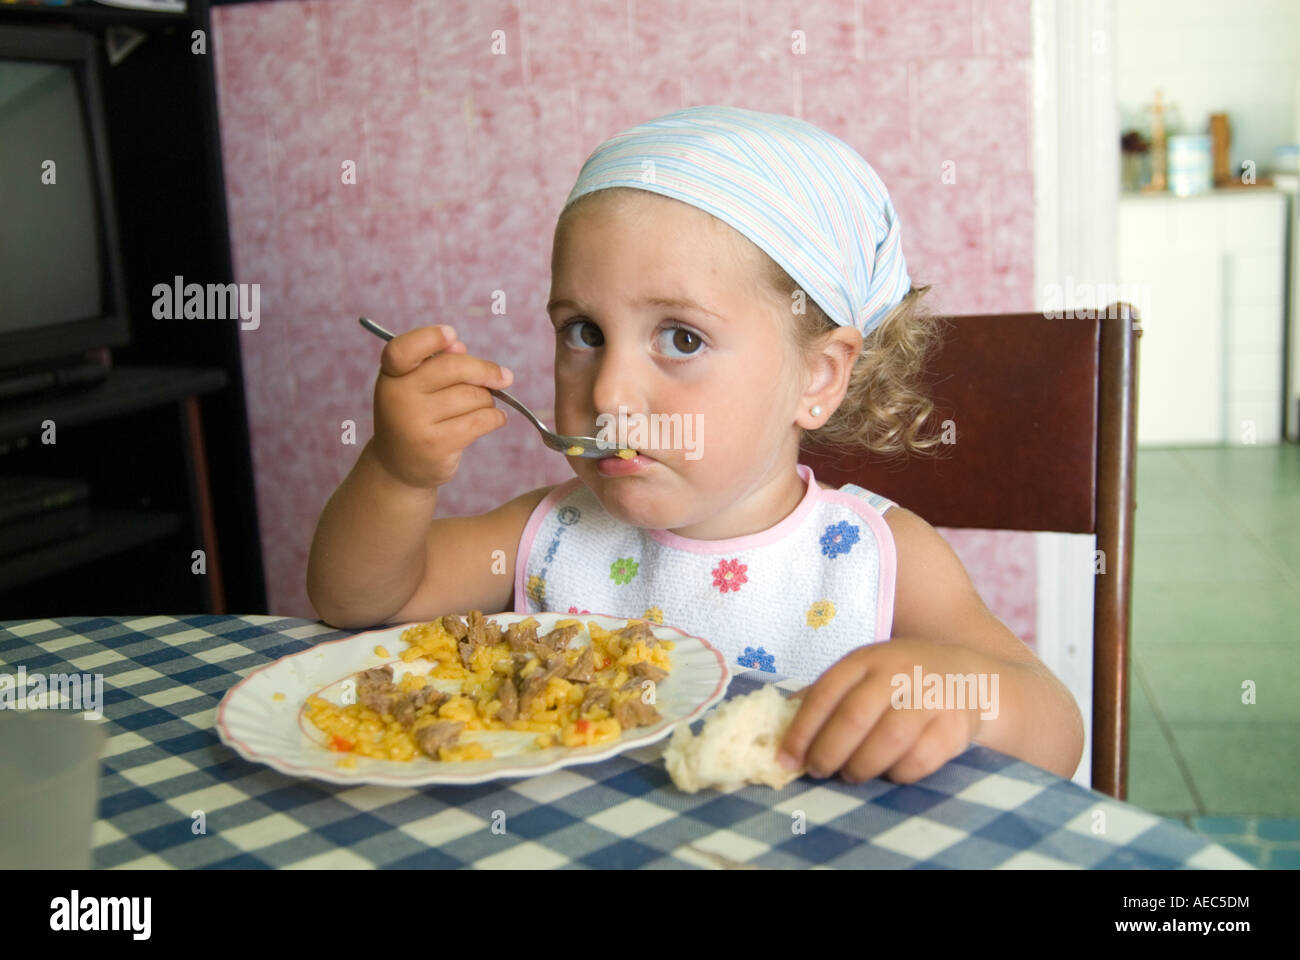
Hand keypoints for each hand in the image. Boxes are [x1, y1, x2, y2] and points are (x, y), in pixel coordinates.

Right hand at [370, 324, 513, 489]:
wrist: (399, 467)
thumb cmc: (415, 416)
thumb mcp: (415, 386)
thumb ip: (436, 362)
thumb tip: (459, 346)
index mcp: (391, 376)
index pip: (402, 349)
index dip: (429, 338)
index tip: (453, 334)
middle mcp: (398, 397)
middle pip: (453, 368)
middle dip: (485, 371)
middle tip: (504, 377)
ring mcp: (415, 423)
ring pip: (473, 396)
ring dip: (488, 400)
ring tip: (481, 407)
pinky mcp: (436, 445)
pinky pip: (481, 420)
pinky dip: (495, 418)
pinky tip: (495, 419)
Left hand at [777, 638, 987, 784]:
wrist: (968, 676)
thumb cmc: (901, 680)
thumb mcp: (865, 674)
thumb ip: (828, 697)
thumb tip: (780, 730)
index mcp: (867, 659)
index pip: (825, 693)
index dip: (802, 729)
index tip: (786, 758)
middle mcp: (898, 672)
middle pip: (854, 717)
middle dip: (828, 752)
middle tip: (817, 771)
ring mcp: (930, 697)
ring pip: (887, 740)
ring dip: (861, 766)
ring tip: (851, 774)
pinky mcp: (955, 725)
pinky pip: (920, 759)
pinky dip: (898, 773)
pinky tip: (889, 773)